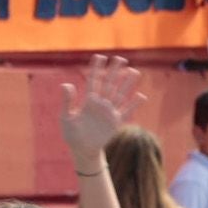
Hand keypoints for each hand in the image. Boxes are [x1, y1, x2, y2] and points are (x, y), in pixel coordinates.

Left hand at [59, 54, 142, 170]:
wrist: (82, 150)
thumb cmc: (71, 134)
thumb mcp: (66, 117)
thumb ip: (67, 101)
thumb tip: (66, 84)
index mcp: (88, 101)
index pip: (93, 80)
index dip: (96, 69)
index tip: (100, 57)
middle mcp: (101, 103)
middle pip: (109, 83)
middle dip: (115, 71)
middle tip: (120, 58)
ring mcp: (110, 112)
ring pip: (120, 94)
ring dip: (127, 83)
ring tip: (134, 71)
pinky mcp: (116, 122)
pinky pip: (127, 111)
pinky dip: (134, 104)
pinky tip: (141, 96)